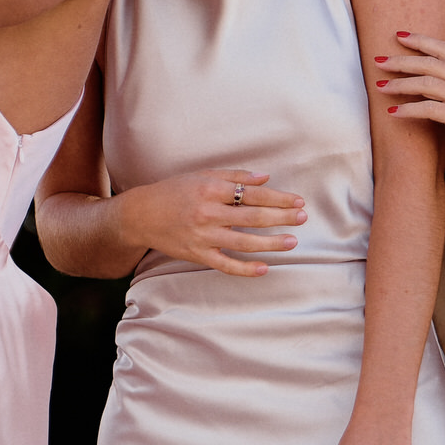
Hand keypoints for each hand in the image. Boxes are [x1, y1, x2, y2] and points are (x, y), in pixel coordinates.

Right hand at [114, 170, 305, 277]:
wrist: (141, 215)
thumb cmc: (174, 191)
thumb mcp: (202, 175)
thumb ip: (235, 176)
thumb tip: (266, 179)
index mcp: (211, 189)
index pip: (253, 194)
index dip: (279, 198)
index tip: (298, 201)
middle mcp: (208, 213)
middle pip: (254, 217)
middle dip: (282, 218)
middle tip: (303, 218)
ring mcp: (203, 236)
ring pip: (244, 243)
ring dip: (271, 243)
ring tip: (292, 241)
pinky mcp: (197, 255)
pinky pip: (225, 265)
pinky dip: (246, 269)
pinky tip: (265, 268)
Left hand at [374, 30, 444, 171]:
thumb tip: (441, 88)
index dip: (420, 40)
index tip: (400, 35)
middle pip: (429, 62)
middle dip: (401, 60)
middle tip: (379, 59)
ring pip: (426, 83)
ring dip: (399, 84)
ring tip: (380, 86)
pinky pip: (429, 109)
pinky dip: (408, 110)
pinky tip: (394, 112)